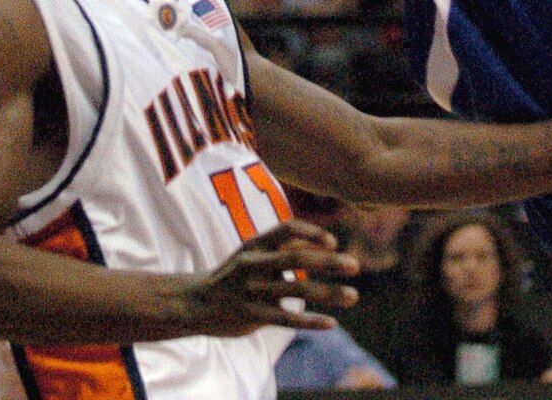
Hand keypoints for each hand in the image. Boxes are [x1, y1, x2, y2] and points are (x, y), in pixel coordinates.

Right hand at [183, 220, 358, 335]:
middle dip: (328, 261)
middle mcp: (254, 263)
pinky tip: (331, 323)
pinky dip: (310, 321)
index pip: (286, 229)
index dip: (311, 232)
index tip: (333, 240)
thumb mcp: (251, 252)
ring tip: (353, 296)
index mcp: (255, 243)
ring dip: (328, 293)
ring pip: (295, 290)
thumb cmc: (233, 274)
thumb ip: (282, 247)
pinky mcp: (251, 316)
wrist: (195, 302)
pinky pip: (286, 318)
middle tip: (355, 266)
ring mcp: (251, 290)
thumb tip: (319, 242)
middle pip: (296, 258)